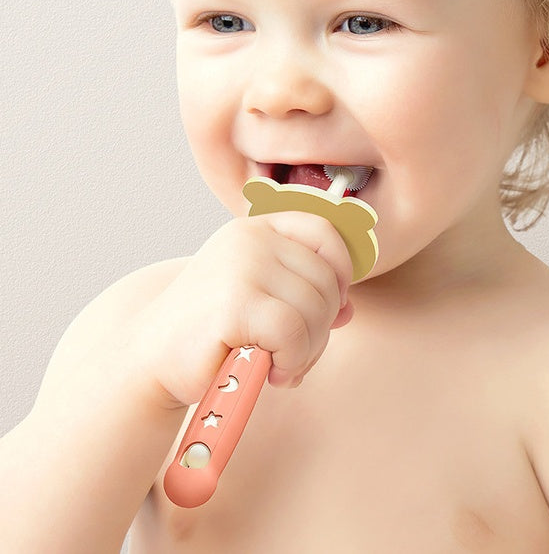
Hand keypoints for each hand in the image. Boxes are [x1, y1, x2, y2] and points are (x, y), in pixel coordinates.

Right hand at [132, 211, 353, 407]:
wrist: (150, 360)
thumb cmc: (209, 332)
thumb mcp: (257, 295)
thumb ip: (300, 292)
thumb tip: (347, 309)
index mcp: (256, 229)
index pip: (325, 232)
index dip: (341, 271)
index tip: (331, 306)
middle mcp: (250, 238)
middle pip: (326, 278)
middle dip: (322, 327)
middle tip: (294, 353)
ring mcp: (242, 266)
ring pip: (316, 308)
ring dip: (307, 350)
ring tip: (279, 363)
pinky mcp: (235, 302)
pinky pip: (295, 333)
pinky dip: (292, 360)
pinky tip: (269, 370)